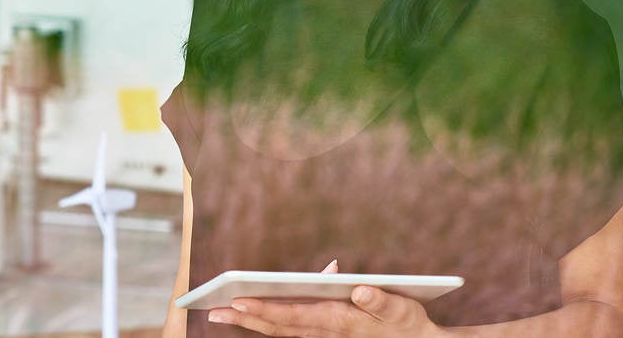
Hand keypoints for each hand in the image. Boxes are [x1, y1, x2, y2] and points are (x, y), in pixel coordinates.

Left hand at [208, 262, 445, 337]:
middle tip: (213, 309)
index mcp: (339, 321)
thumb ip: (379, 301)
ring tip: (221, 310)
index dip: (265, 309)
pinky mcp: (324, 330)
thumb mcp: (402, 309)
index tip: (239, 300)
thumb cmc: (409, 323)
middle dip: (245, 318)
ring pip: (279, 328)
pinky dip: (268, 318)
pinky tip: (251, 306)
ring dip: (249, 321)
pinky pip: (290, 326)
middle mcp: (326, 330)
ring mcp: (323, 333)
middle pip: (278, 325)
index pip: (293, 316)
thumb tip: (356, 289)